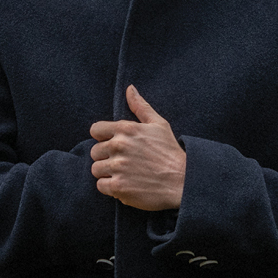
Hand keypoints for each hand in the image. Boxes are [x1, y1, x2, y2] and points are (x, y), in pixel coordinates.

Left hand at [89, 85, 185, 210]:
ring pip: (96, 169)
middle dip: (106, 157)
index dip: (103, 138)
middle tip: (123, 163)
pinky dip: (110, 188)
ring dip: (107, 173)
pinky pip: (101, 185)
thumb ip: (141, 107)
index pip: (95, 130)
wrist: (182, 181)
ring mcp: (118, 167)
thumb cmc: (170, 152)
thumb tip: (129, 89)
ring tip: (125, 175)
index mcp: (126, 129)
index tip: (114, 146)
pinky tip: (125, 185)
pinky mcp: (118, 186)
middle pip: (95, 152)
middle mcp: (119, 146)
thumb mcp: (159, 124)